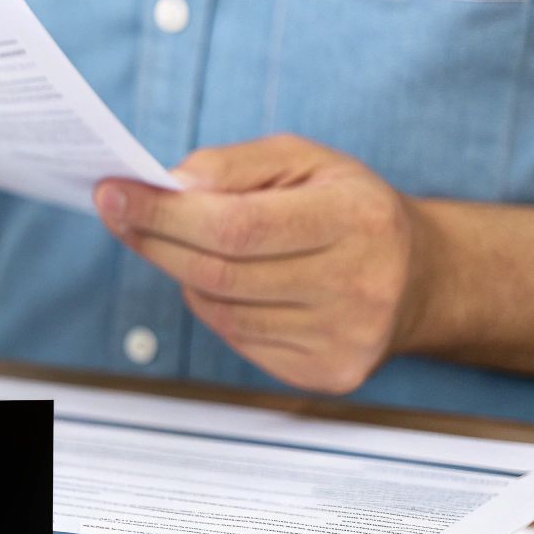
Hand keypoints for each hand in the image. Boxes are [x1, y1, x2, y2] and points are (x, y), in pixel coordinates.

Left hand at [93, 134, 433, 393]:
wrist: (420, 277)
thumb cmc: (349, 208)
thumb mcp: (304, 160)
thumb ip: (231, 165)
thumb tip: (167, 185)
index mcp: (357, 220)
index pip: (236, 226)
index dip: (164, 215)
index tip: (113, 195)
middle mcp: (358, 285)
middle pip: (219, 273)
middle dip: (156, 240)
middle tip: (119, 212)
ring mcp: (344, 339)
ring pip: (220, 310)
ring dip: (185, 273)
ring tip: (188, 244)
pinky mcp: (327, 373)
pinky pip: (237, 339)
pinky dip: (216, 307)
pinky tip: (231, 283)